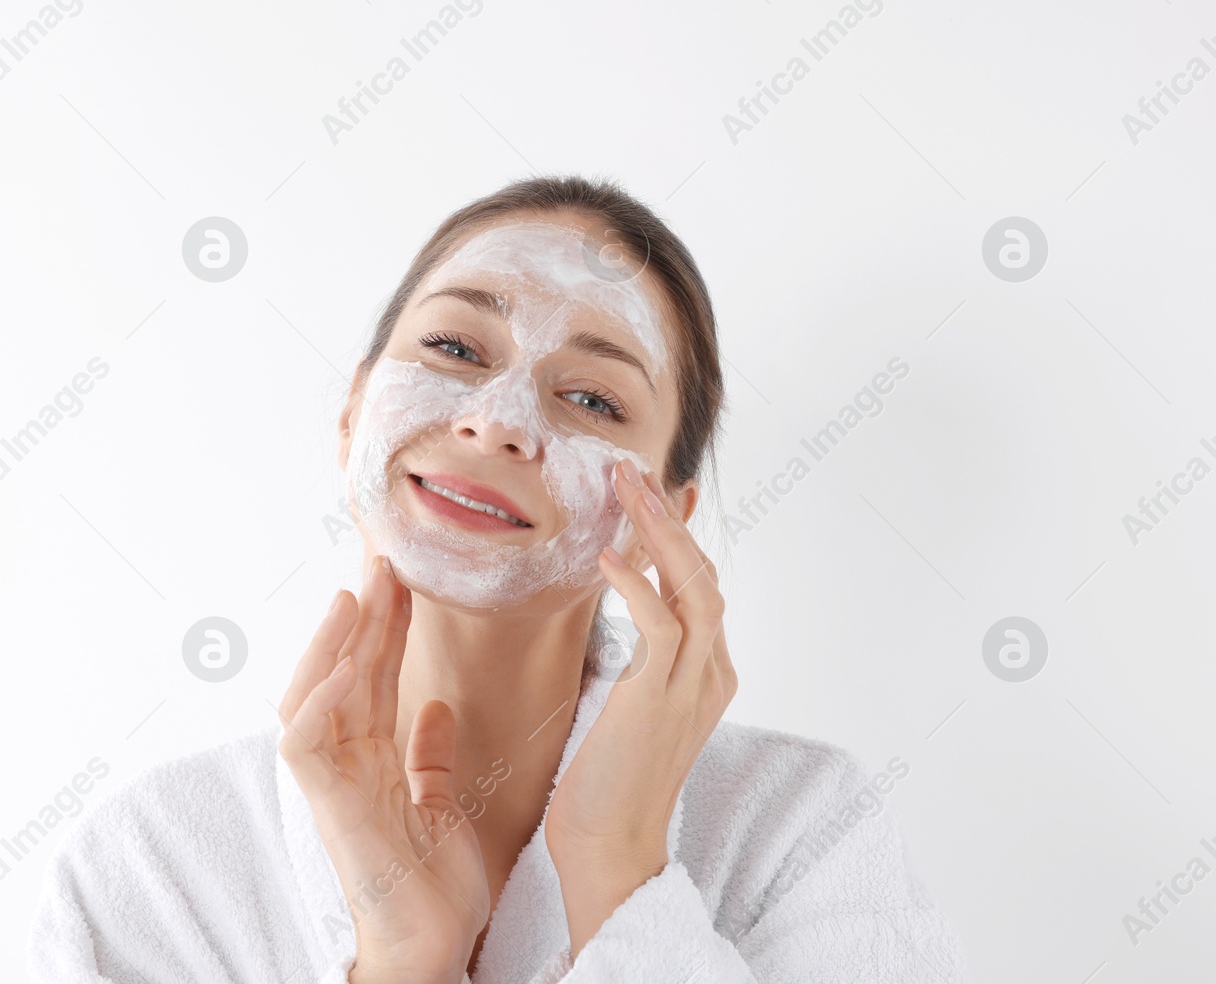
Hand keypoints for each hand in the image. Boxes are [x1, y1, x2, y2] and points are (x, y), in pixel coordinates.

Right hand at [277, 555, 489, 983]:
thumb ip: (430, 756)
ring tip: (354, 594)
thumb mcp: (442, 804)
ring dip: (332, 642)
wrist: (433, 948)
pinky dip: (321, 700)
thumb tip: (434, 707)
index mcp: (371, 760)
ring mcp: (331, 782)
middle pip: (346, 673)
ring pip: (312, 695)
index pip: (375, 676)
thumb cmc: (435, 888)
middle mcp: (345, 763)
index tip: (404, 578)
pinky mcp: (326, 805)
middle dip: (363, 615)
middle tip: (383, 560)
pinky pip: (304, 743)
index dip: (387, 626)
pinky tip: (346, 663)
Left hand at [543, 459, 736, 955]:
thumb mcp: (626, 705)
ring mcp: (693, 685)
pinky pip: (662, 625)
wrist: (610, 847)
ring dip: (659, 532)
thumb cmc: (605, 782)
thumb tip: (618, 614)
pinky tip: (608, 558)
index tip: (651, 490)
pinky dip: (638, 585)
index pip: (699, 583)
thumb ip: (636, 660)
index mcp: (706, 673)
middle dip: (667, 517)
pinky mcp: (662, 697)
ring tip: (624, 489)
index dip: (676, 533)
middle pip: (702, 572)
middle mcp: (711, 672)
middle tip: (629, 470)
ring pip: (694, 586)